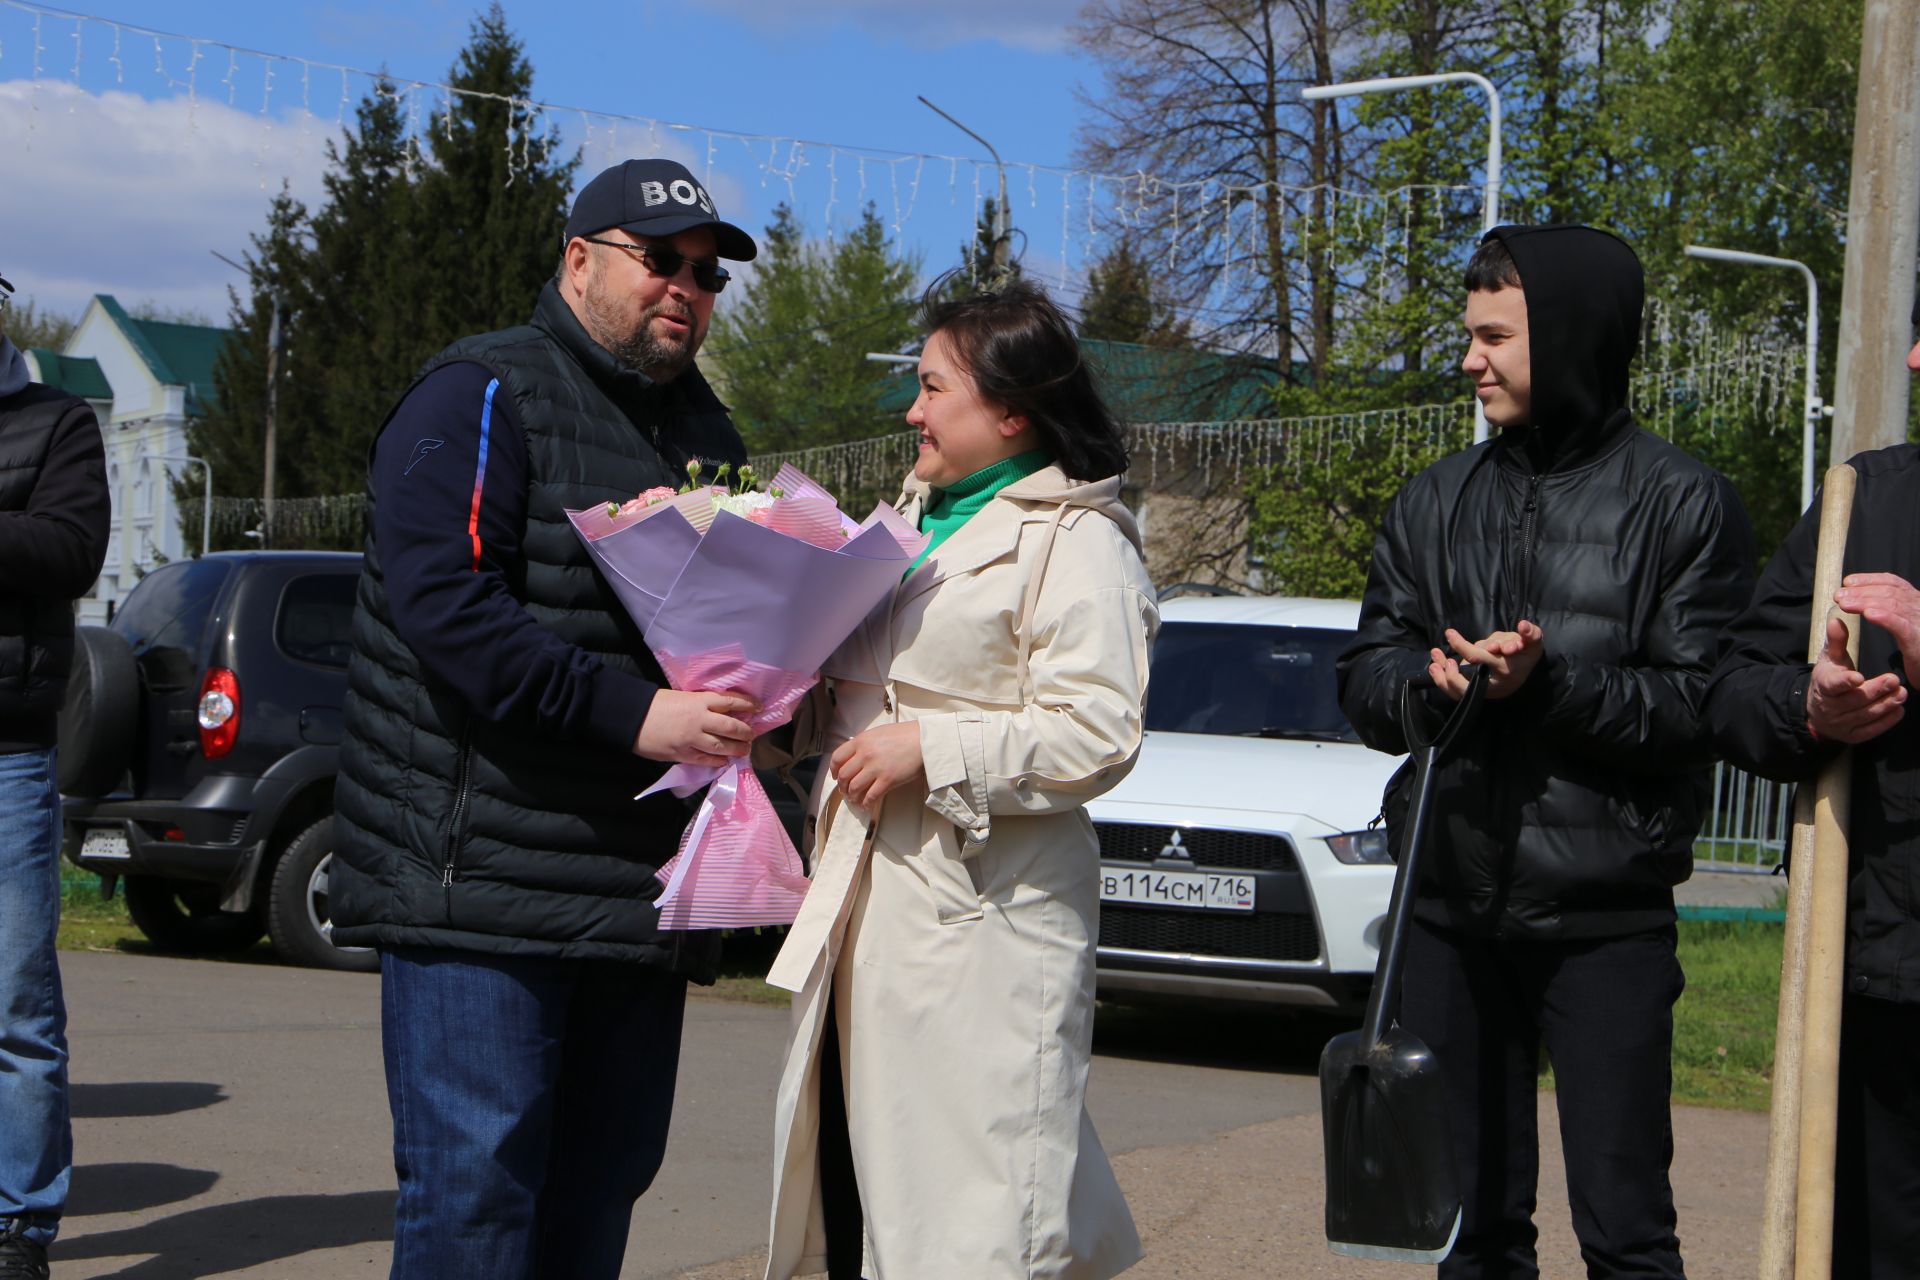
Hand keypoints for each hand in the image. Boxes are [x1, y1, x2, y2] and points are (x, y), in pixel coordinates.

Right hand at [634, 689, 757, 767]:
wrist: (632, 717)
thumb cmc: (655, 704)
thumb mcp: (681, 696)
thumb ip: (700, 704)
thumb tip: (719, 711)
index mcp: (699, 701)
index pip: (731, 701)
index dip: (748, 704)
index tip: (758, 707)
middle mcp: (700, 720)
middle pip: (731, 727)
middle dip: (745, 732)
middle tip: (752, 735)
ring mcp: (692, 739)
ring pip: (722, 746)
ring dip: (736, 749)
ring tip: (744, 749)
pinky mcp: (683, 754)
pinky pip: (706, 760)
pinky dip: (718, 761)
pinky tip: (725, 762)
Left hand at [828, 721, 924, 809]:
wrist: (924, 740)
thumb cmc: (904, 735)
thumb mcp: (878, 733)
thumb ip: (864, 743)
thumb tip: (854, 756)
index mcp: (861, 741)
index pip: (837, 758)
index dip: (834, 770)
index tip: (835, 776)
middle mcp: (865, 754)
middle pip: (843, 775)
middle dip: (842, 786)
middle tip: (845, 791)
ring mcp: (876, 768)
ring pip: (854, 788)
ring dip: (852, 796)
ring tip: (854, 799)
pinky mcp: (888, 780)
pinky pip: (871, 796)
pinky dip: (866, 803)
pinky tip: (866, 805)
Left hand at [1430, 620, 1544, 701]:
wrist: (1525, 668)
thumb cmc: (1526, 651)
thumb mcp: (1533, 641)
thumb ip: (1530, 633)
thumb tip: (1523, 626)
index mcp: (1506, 669)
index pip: (1480, 659)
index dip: (1463, 647)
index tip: (1449, 634)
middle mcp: (1494, 684)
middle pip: (1467, 683)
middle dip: (1450, 671)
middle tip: (1439, 653)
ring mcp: (1485, 691)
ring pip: (1460, 691)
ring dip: (1442, 677)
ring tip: (1433, 659)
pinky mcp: (1477, 693)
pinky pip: (1457, 692)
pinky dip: (1444, 682)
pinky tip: (1435, 668)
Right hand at [1805, 614, 1905, 743]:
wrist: (1816, 712)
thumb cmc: (1828, 679)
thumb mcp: (1829, 659)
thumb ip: (1836, 641)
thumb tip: (1837, 619)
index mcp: (1823, 686)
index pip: (1833, 685)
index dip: (1845, 682)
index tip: (1859, 677)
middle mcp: (1830, 707)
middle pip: (1855, 700)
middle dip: (1876, 690)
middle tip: (1895, 680)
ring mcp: (1841, 723)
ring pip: (1865, 715)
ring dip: (1885, 704)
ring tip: (1902, 693)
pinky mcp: (1852, 735)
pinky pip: (1871, 730)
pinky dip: (1886, 721)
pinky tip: (1898, 709)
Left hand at [1834, 572, 1919, 659]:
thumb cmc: (1917, 647)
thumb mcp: (1904, 624)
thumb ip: (1891, 609)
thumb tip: (1863, 597)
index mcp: (1916, 601)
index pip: (1893, 583)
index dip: (1869, 580)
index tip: (1847, 582)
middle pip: (1889, 593)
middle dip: (1861, 592)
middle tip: (1838, 595)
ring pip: (1892, 606)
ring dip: (1865, 602)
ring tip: (1844, 604)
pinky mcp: (1919, 639)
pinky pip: (1902, 625)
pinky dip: (1885, 617)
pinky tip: (1868, 614)